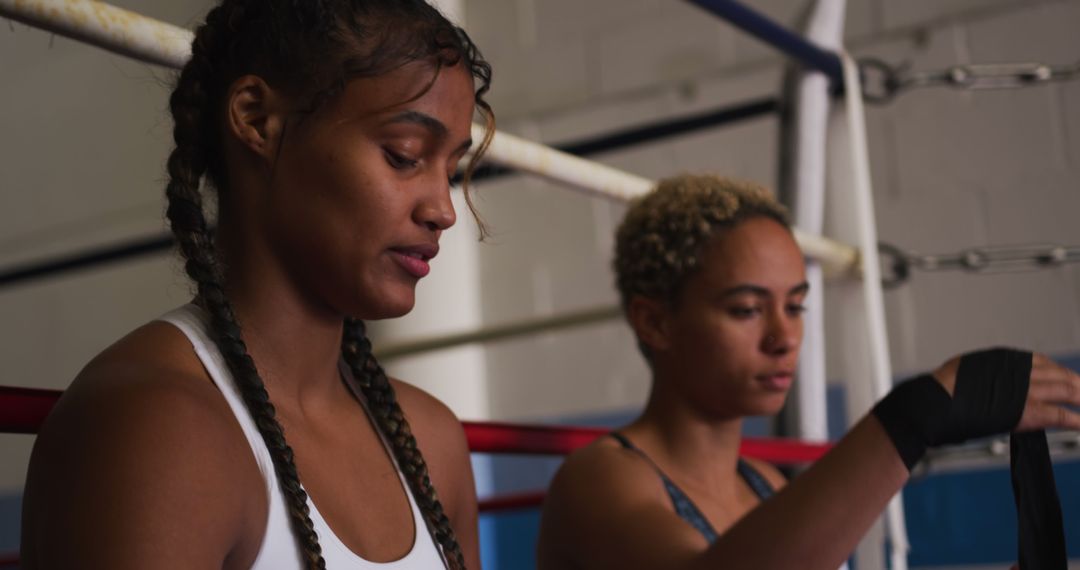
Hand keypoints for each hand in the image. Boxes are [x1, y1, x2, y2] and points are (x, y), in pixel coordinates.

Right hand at [932, 352, 1079, 431]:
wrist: (933, 404)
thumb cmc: (939, 392)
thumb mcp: (964, 371)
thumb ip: (983, 375)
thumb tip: (986, 383)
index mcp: (1003, 358)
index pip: (1041, 362)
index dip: (1058, 371)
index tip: (1067, 377)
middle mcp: (1017, 369)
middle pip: (1058, 374)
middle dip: (1076, 382)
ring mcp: (1023, 389)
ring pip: (1064, 390)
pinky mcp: (1024, 410)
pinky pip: (1058, 414)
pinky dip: (1075, 419)